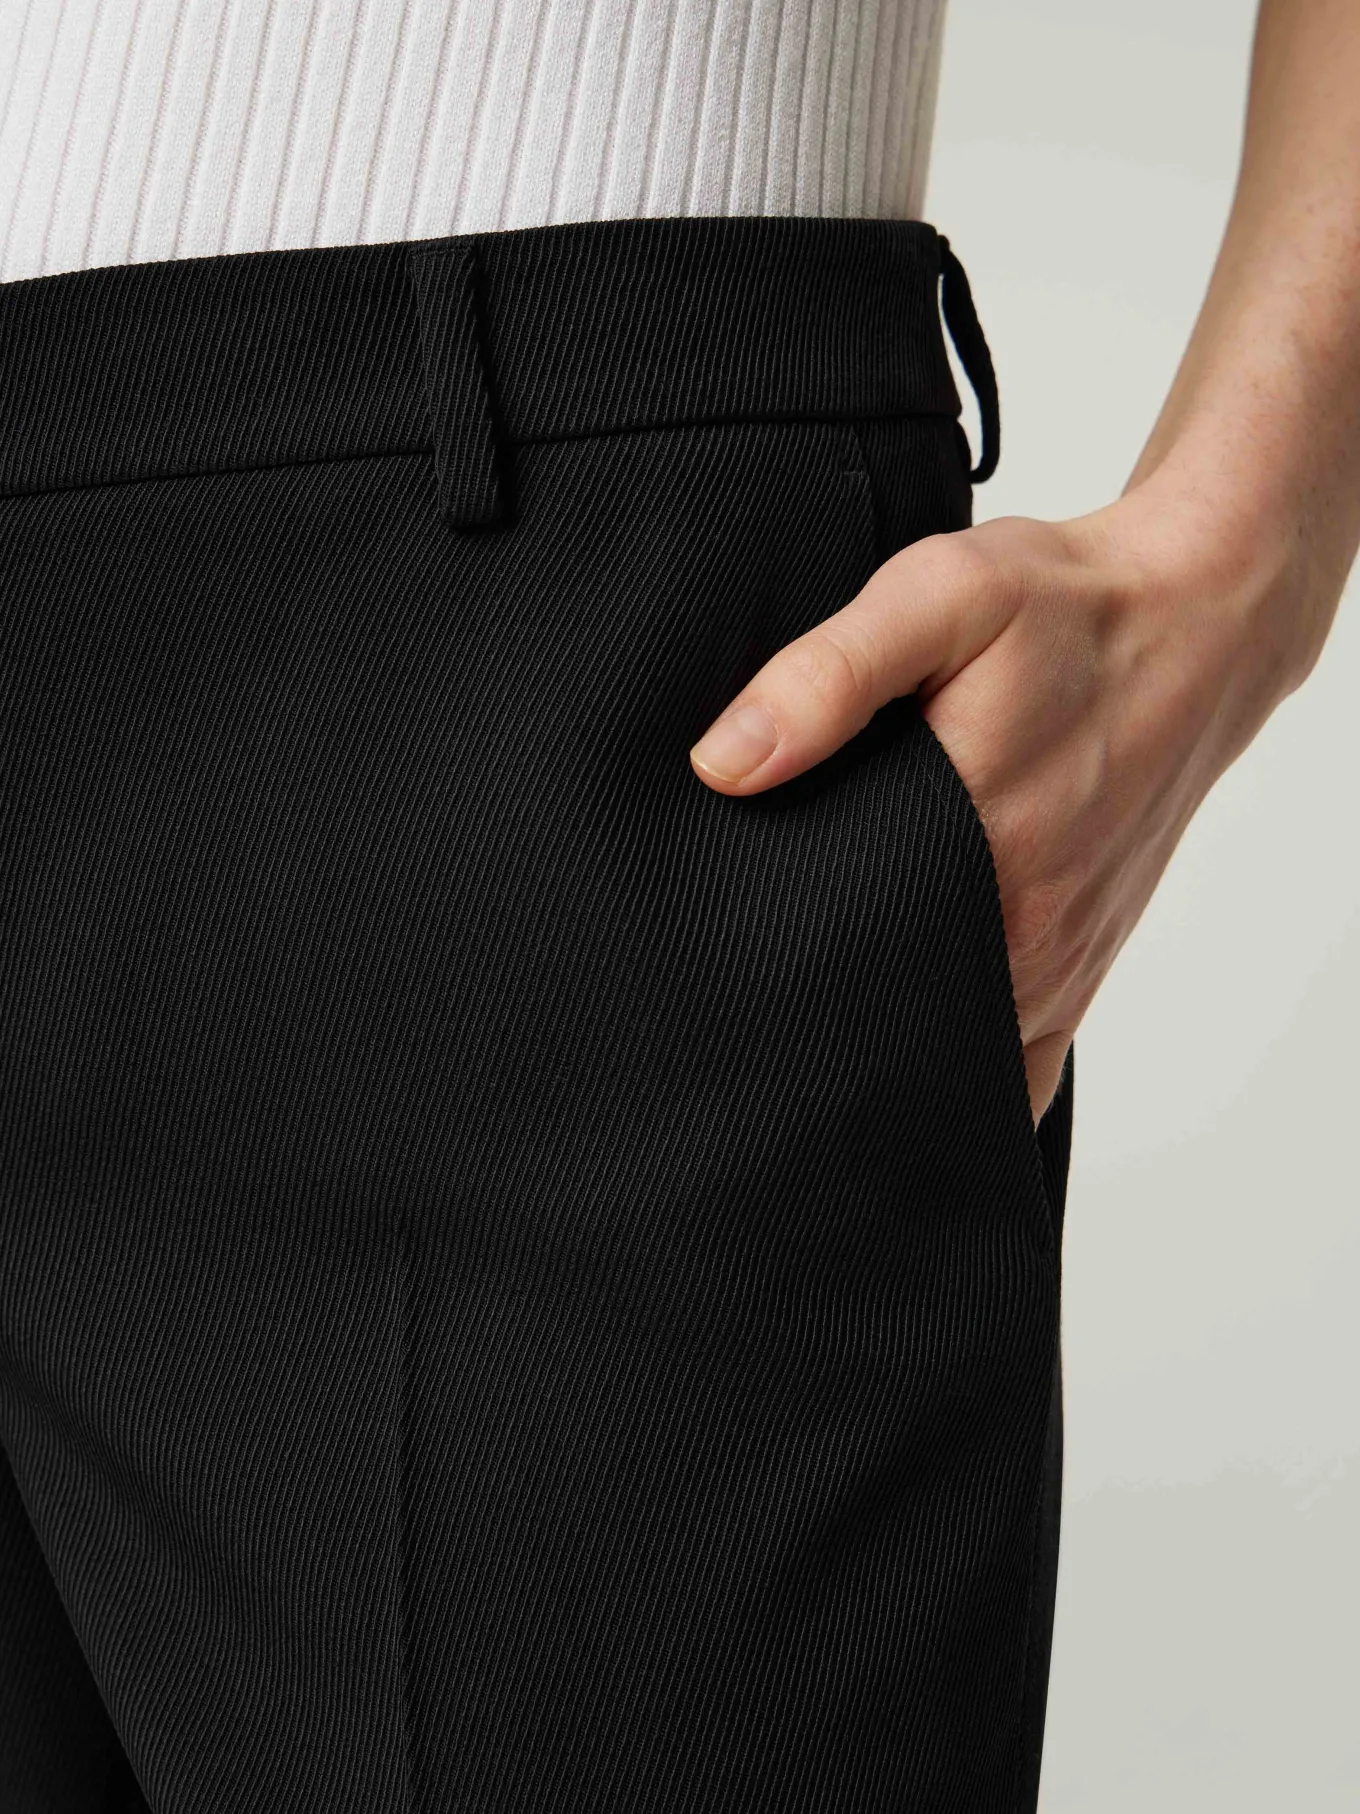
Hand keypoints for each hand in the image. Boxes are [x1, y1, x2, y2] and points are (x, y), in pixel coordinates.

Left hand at [689, 470, 1318, 1125]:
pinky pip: (1012, 1067)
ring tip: (808, 1019)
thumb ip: (830, 677)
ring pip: (949, 1059)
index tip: (720, 969)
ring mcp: (1058, 965)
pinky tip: (901, 1047)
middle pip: (890, 1032)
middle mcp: (1026, 932)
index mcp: (977, 849)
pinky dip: (956, 1071)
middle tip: (748, 995)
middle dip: (815, 1028)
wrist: (1197, 624)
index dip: (773, 984)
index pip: (844, 973)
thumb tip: (723, 764)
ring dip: (882, 1053)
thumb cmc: (1063, 609)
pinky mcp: (1077, 969)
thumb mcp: (941, 599)